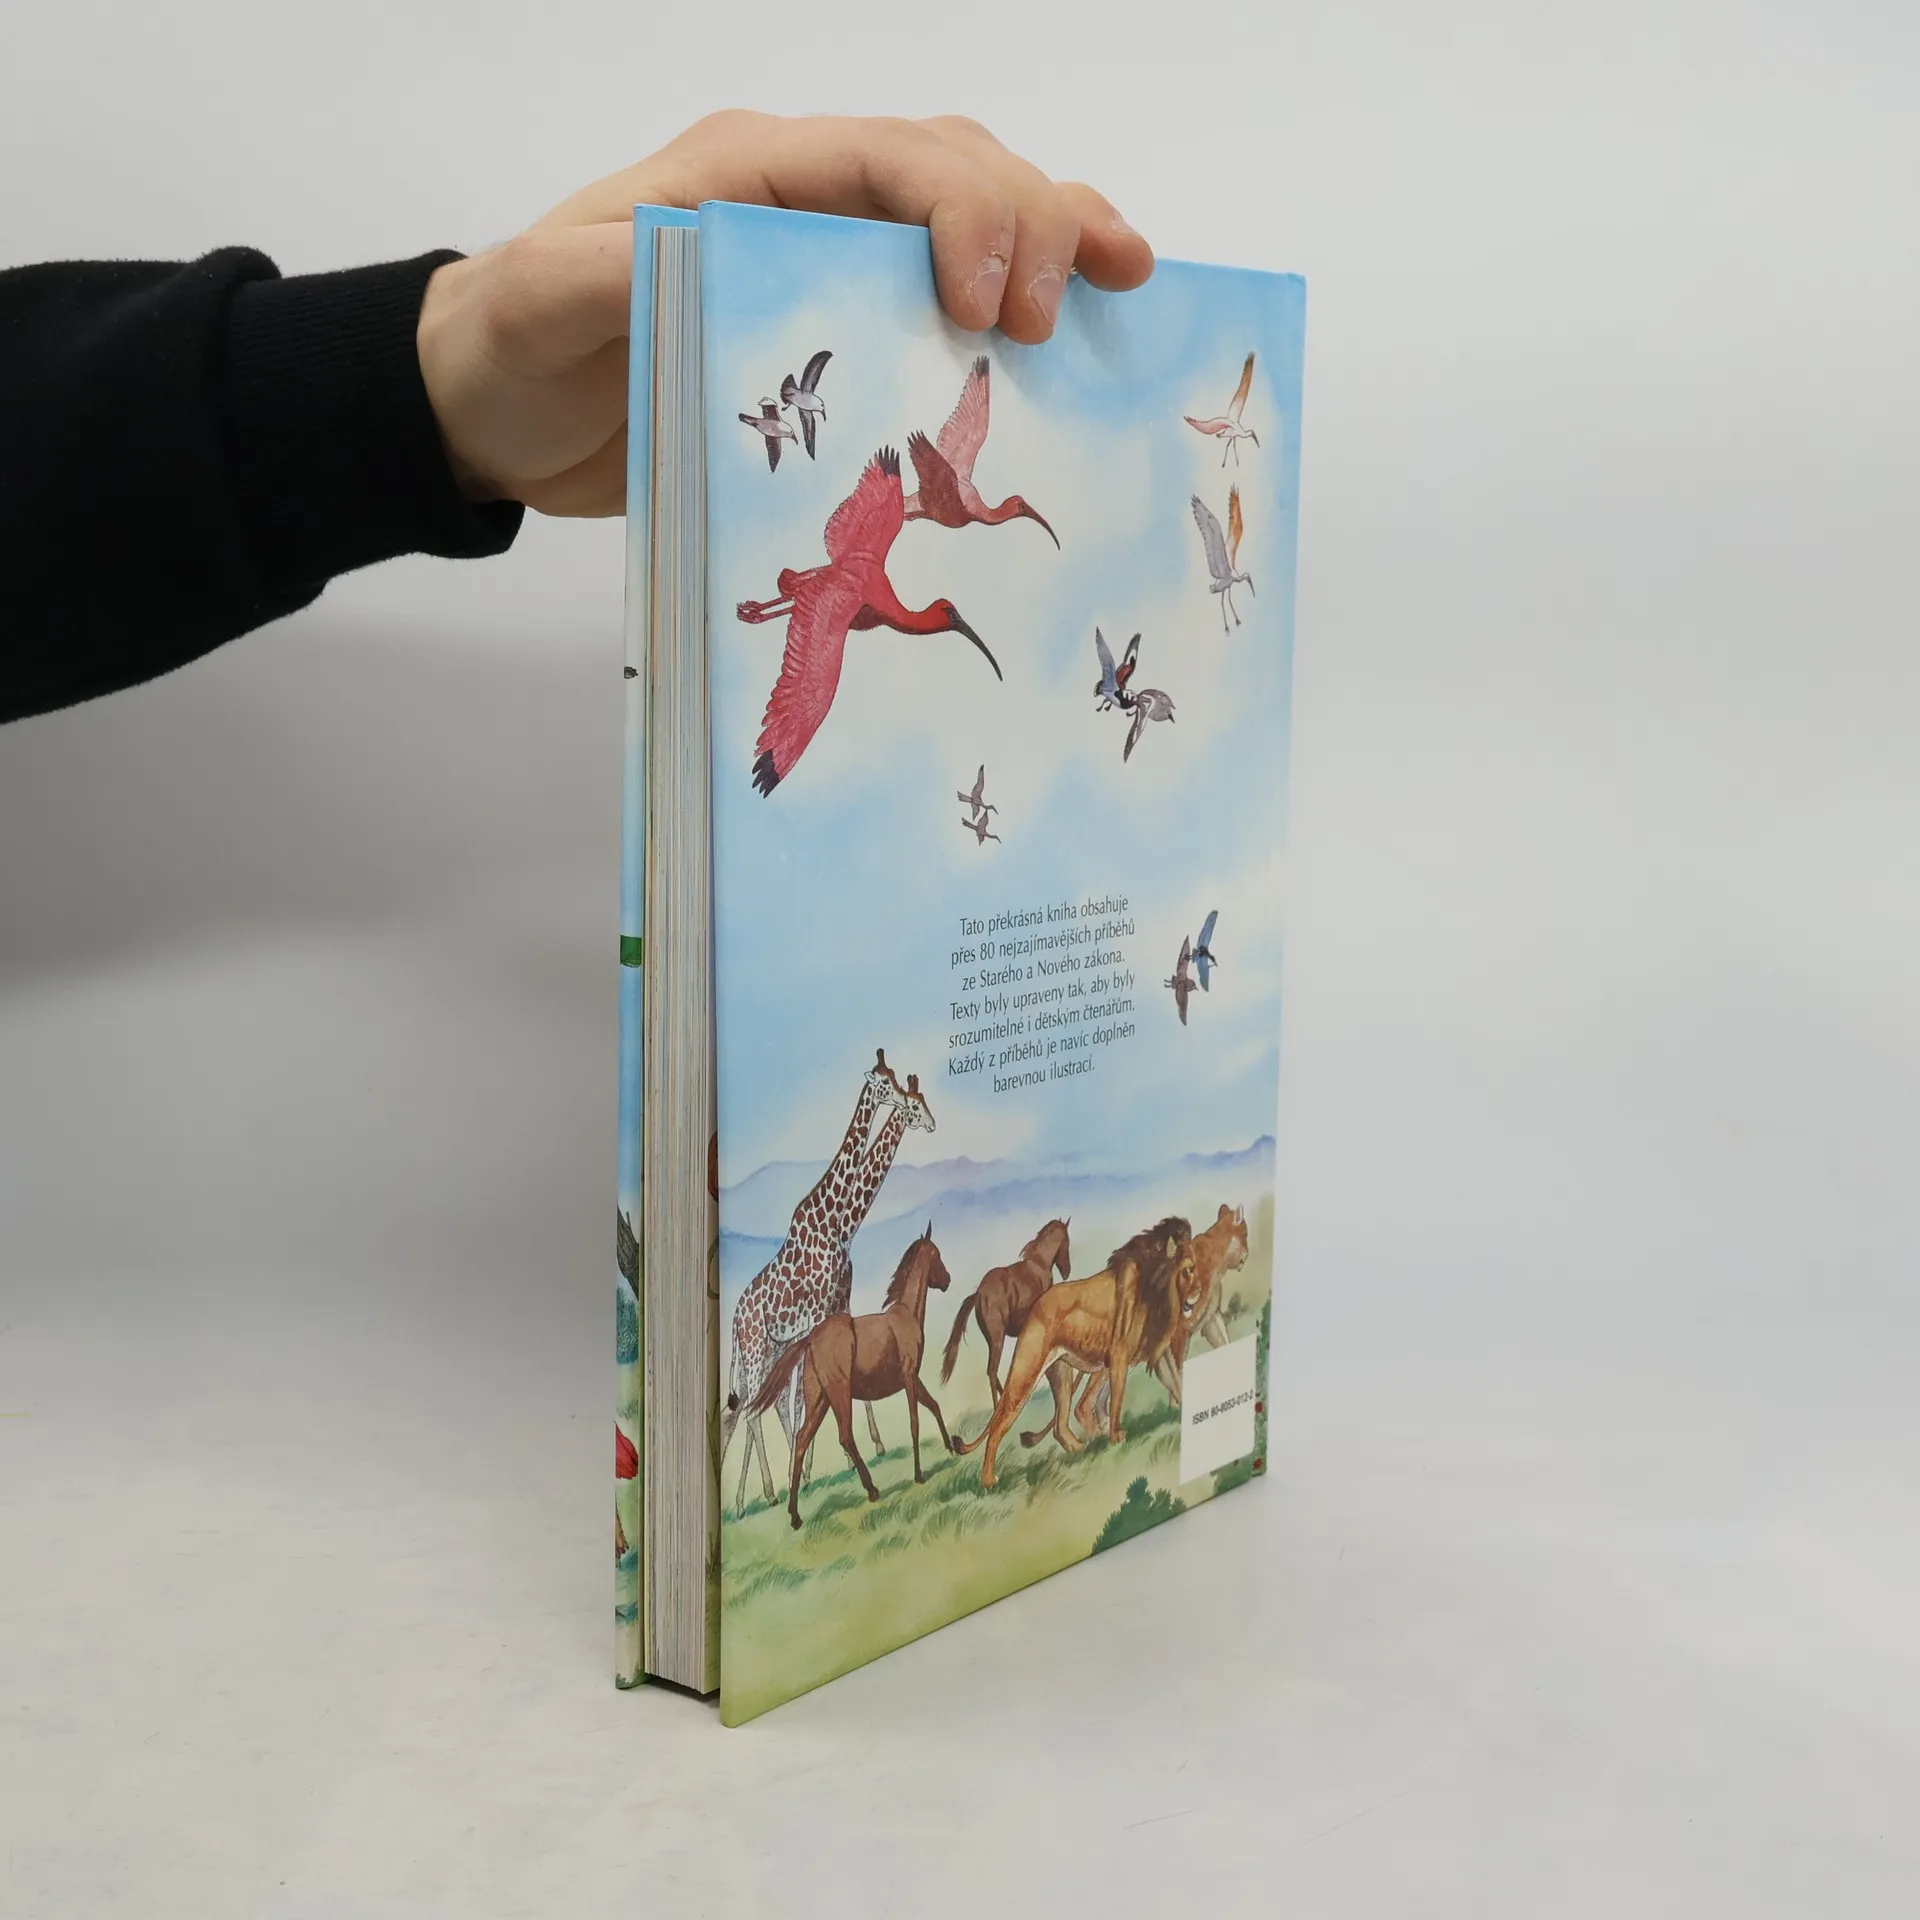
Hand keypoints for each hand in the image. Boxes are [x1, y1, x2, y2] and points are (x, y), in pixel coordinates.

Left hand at [416, 112, 1154, 516]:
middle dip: (1026, 226)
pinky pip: (951, 293)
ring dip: (1054, 241)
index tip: (985, 305)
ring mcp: (832, 261)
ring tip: (1126, 284)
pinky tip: (1085, 328)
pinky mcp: (845, 329)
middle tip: (1049, 325)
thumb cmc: (515, 352)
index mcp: (742, 177)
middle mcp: (803, 200)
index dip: (958, 210)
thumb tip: (685, 257)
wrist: (494, 414)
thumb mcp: (540, 307)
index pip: (880, 157)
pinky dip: (1026, 296)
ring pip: (973, 212)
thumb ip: (610, 276)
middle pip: (952, 168)